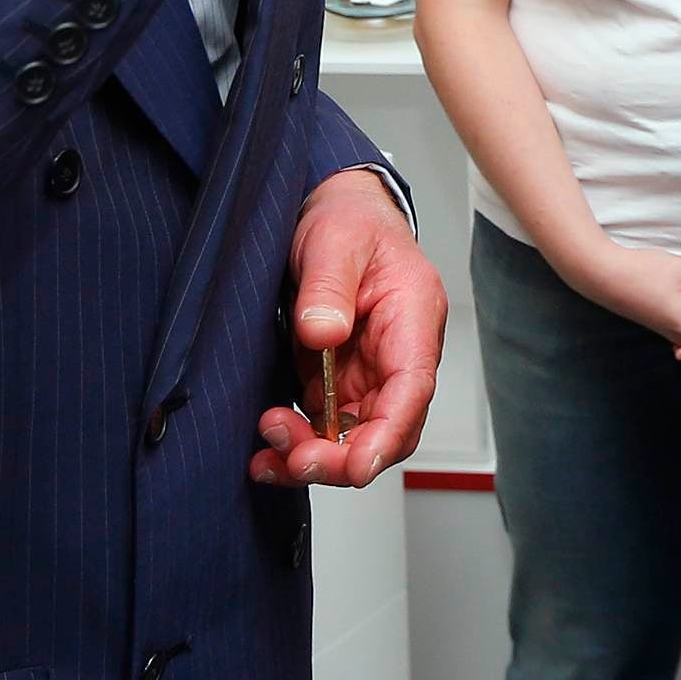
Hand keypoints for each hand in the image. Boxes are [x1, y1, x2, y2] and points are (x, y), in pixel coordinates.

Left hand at [252, 172, 445, 487]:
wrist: (335, 213)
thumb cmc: (349, 221)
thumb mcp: (334, 240)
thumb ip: (328, 286)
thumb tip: (323, 333)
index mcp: (412, 317)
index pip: (412, 388)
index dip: (387, 435)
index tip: (357, 466)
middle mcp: (397, 355)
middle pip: (386, 428)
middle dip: (342, 458)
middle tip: (294, 459)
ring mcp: (368, 373)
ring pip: (354, 439)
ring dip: (313, 457)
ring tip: (268, 453)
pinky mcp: (339, 382)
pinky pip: (325, 430)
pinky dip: (298, 448)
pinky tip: (268, 457)